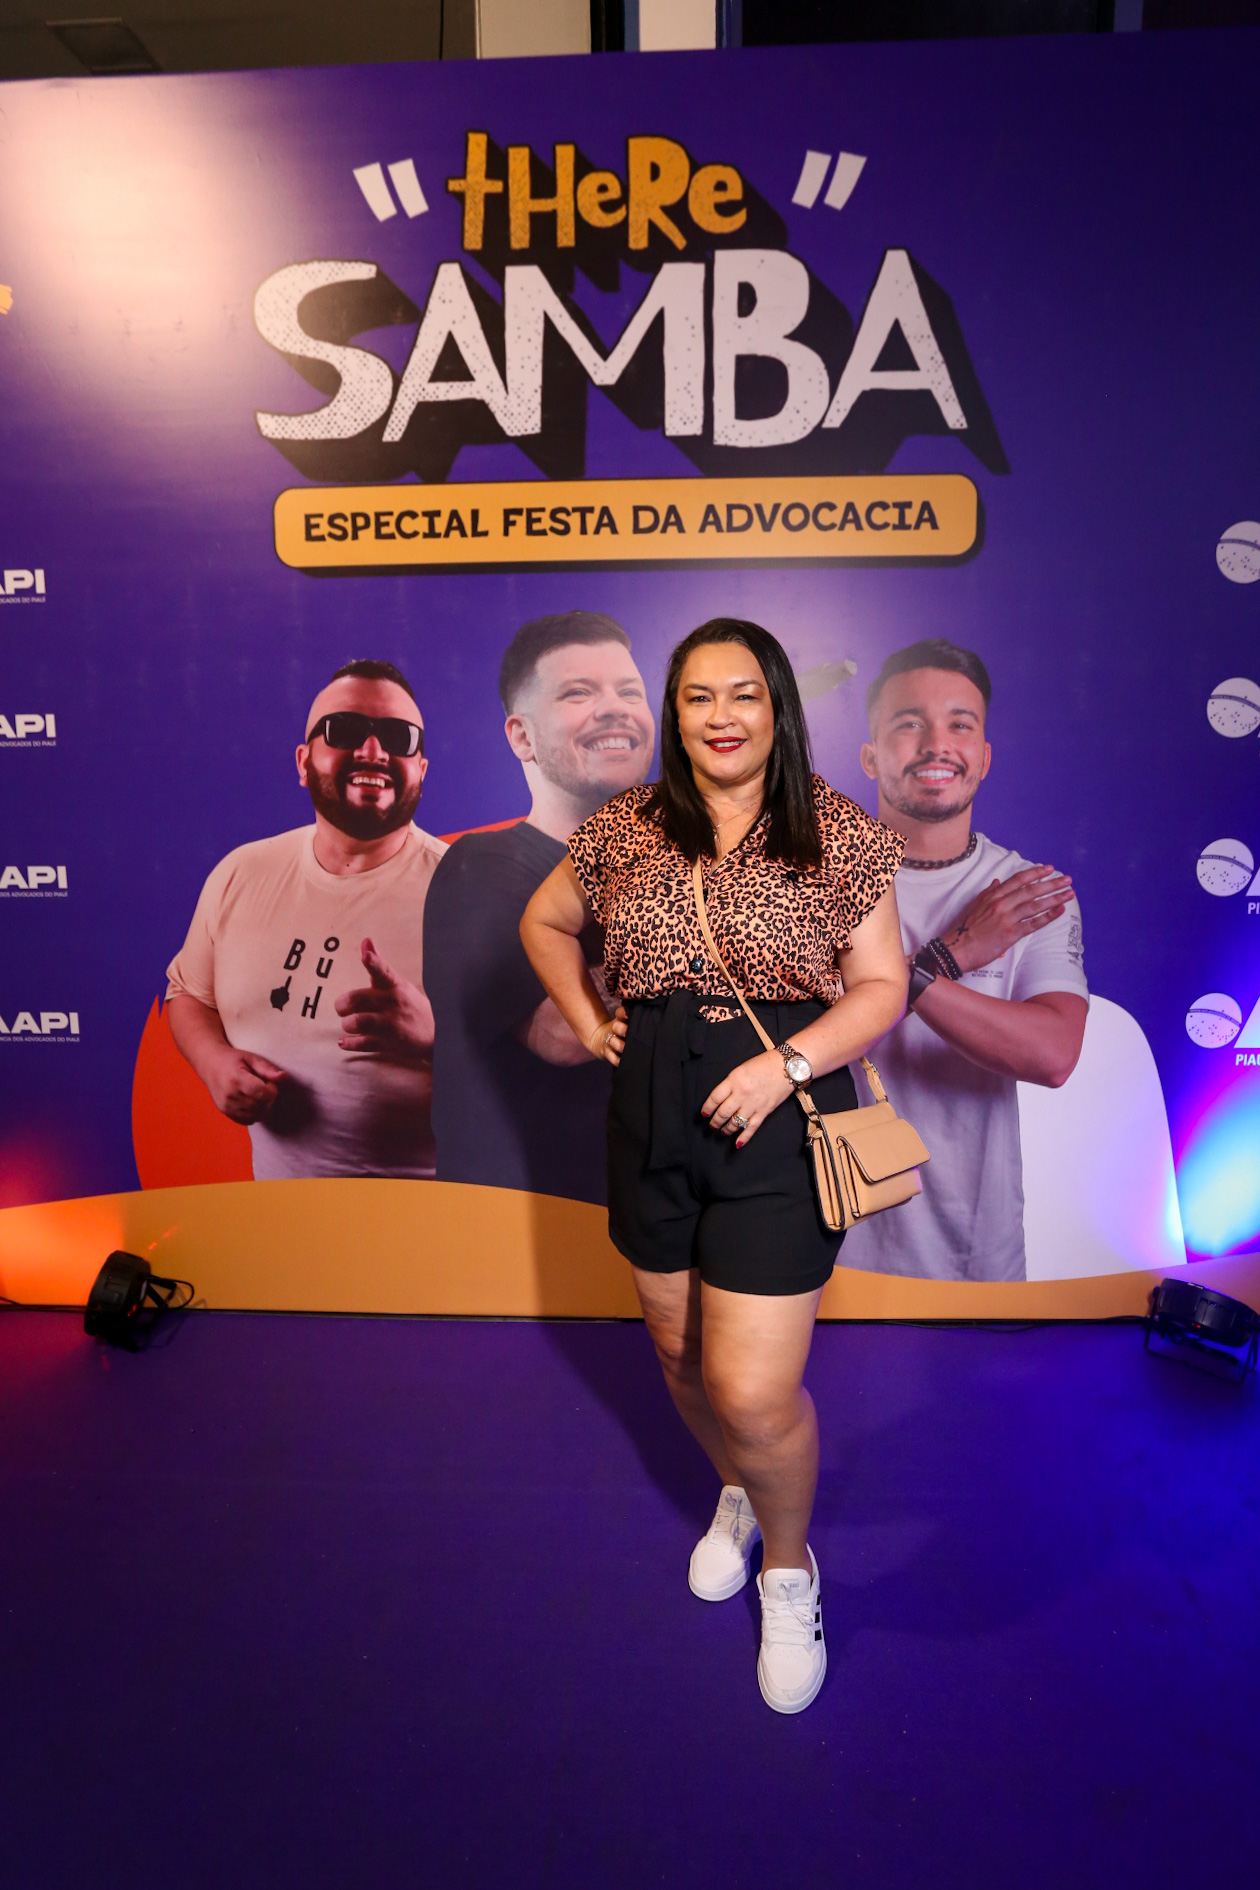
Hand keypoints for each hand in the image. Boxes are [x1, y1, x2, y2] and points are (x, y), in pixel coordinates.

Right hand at [205, 1044, 286, 1123]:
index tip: (269, 1083)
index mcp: (236, 1079)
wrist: (210, 1064)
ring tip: (258, 1094)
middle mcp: (230, 1095)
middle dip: (269, 1099)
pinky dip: (255, 1114)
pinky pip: (247, 1121)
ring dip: (263, 1107)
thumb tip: (285, 1077)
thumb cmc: (233, 1059)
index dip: (272, 1090)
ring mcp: (226, 1106)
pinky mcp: (225, 1112)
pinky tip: (252, 1101)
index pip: (262, 1094)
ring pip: (255, 1116)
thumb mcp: (252, 1058)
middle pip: (260, 1106)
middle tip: (265, 1087)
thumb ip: (268, 1069)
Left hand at [335, 937, 433, 1060]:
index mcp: (394, 986)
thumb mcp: (398, 983)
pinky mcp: (389, 1043)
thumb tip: (365, 941)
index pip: (383, 971)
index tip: (366, 954)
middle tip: (342, 1008)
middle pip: (358, 999)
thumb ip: (379, 964)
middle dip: (342, 1004)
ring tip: (349, 1024)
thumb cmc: (410, 1004)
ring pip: (357, 1022)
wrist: (436, 1034)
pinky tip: (344, 1041)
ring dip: (347, 1024)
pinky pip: (363, 1044)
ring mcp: (390, 1024)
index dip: (373, 962)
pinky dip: (349, 1043)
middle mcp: (392, 1003)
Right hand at [589, 1005, 628, 1066]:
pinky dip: (617, 1061)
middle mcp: (614, 1030)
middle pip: (617, 1027)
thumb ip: (633, 1020)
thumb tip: (649, 1018)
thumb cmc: (618, 1031)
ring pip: (615, 1043)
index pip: (620, 1013)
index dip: (623, 1013)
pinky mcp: (607, 1052)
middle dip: (622, 1029)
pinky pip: (612, 1058)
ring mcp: (610, 1042)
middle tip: (627, 1032)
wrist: (599, 1039)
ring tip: (627, 1048)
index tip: (627, 1014)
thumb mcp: (621, 1022)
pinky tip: (623, 1062)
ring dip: (620, 1045)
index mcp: (619, 1021)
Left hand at [701, 1050, 793, 1146]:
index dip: (707, 1108)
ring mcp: (753, 1104)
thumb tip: (721, 1098)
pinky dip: (744, 1137)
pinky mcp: (764, 1112)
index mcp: (734, 1080)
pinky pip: (751, 1127)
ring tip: (722, 1131)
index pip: (715, 1098)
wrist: (787, 1067)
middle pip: (723, 1112)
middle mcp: (742, 1094)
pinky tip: (737, 1143)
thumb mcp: (741, 1069)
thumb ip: (731, 1083)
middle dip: (715, 1122)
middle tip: (712, 1126)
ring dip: (726, 1129)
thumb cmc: (764, 1064)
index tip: (704, 1114)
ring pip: (735, 1122)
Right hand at [943, 866, 1072, 973]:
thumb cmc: (964, 929)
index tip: (1049, 869)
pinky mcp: (1011, 934)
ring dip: (1055, 898)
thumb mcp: (974, 905)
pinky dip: (1048, 916)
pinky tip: (1059, 911)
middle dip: (1051, 884)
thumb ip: (988, 892)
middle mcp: (1001, 904)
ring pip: (1035, 905)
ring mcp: (1007, 918)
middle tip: (1067, 880)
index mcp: (992, 895)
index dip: (1035, 873)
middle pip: (1031, 890)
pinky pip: (1034, 923)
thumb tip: (998, 882)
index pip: (1018, 880)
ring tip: (1069, 894)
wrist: (957, 949)